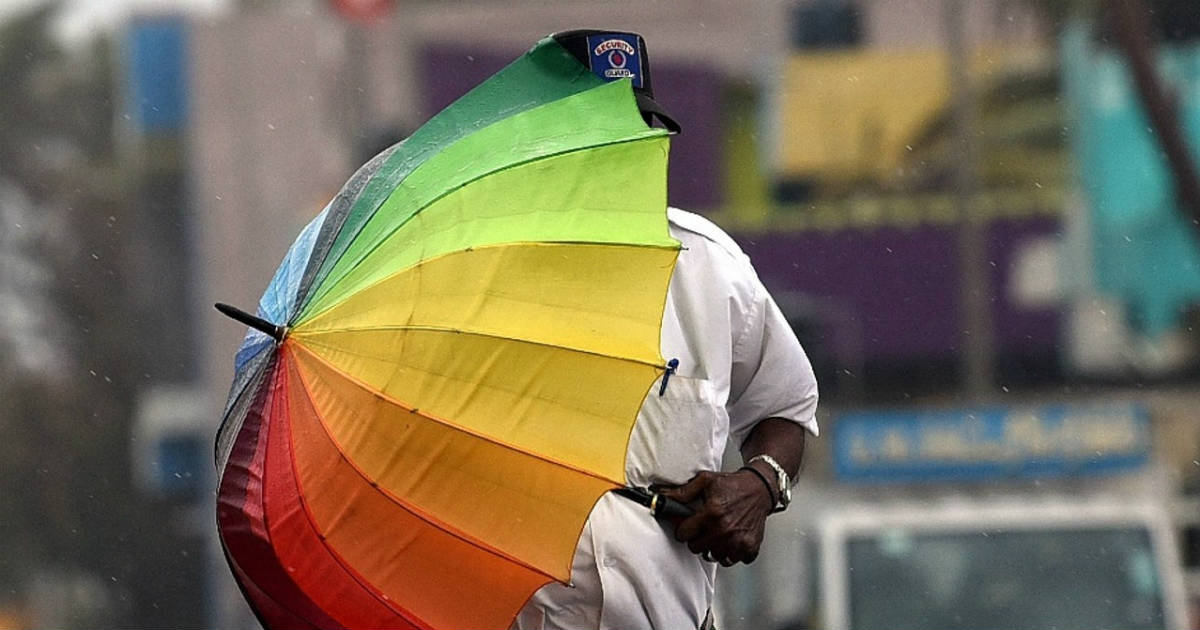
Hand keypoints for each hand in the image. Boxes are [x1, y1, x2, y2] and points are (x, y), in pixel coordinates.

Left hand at [656, 469, 773, 566]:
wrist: (760, 489)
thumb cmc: (733, 485)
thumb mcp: (705, 481)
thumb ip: (682, 491)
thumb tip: (660, 496)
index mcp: (712, 512)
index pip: (683, 534)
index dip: (683, 529)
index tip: (687, 526)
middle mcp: (724, 529)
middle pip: (696, 548)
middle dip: (696, 538)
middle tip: (703, 528)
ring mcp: (738, 541)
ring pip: (712, 557)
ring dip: (712, 547)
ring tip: (716, 533)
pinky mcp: (749, 548)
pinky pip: (730, 561)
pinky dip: (729, 553)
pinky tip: (729, 540)